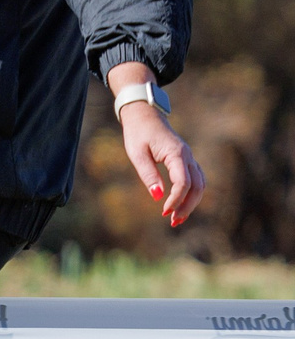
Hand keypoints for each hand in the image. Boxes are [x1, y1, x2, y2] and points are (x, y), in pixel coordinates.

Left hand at [119, 101, 206, 228]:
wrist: (145, 116)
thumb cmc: (138, 133)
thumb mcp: (137, 153)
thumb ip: (148, 174)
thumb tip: (156, 196)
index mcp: (176, 154)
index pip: (183, 182)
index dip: (176, 199)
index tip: (163, 211)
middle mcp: (187, 156)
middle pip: (197, 186)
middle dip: (187, 206)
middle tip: (173, 221)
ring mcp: (189, 158)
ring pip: (200, 184)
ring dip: (191, 202)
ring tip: (177, 218)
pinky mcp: (186, 161)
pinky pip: (196, 180)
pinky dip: (192, 194)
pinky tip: (180, 205)